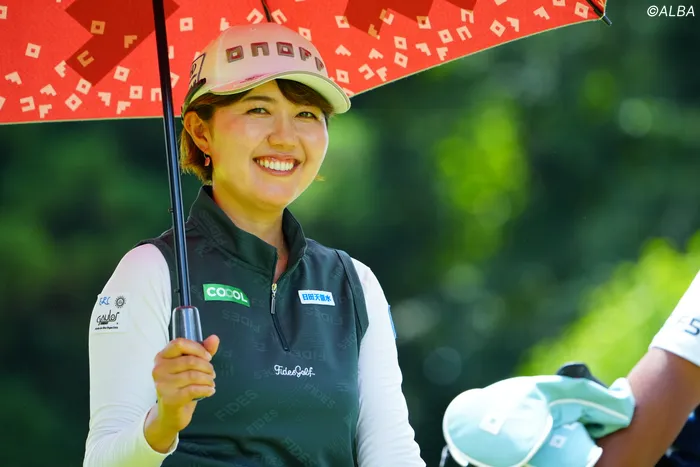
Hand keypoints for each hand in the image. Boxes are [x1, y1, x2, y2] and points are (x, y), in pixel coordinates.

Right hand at [145, 335, 218, 450]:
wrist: (170, 414)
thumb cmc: (181, 386)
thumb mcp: (190, 366)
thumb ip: (202, 351)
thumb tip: (214, 338)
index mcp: (162, 357)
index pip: (179, 343)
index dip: (197, 348)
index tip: (208, 357)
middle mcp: (158, 369)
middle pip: (190, 360)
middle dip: (207, 367)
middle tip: (212, 374)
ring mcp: (162, 384)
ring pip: (193, 375)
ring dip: (208, 379)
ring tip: (211, 383)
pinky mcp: (170, 399)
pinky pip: (193, 390)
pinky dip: (206, 389)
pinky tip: (210, 391)